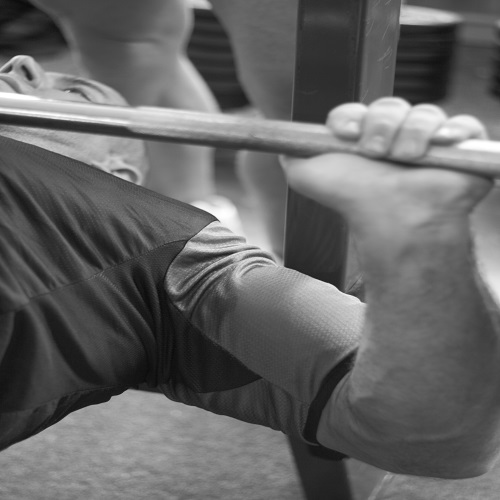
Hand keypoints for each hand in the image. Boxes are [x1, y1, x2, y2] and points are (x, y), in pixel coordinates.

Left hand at [282, 98, 491, 229]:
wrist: (391, 219)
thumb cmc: (351, 199)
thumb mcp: (305, 175)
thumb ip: (291, 155)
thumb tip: (282, 141)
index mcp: (361, 141)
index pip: (356, 112)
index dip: (350, 117)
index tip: (346, 135)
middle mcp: (393, 138)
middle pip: (389, 105)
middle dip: (380, 125)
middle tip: (377, 153)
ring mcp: (427, 142)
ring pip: (423, 112)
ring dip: (411, 134)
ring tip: (405, 159)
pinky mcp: (459, 149)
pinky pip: (463, 124)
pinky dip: (454, 131)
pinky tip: (442, 145)